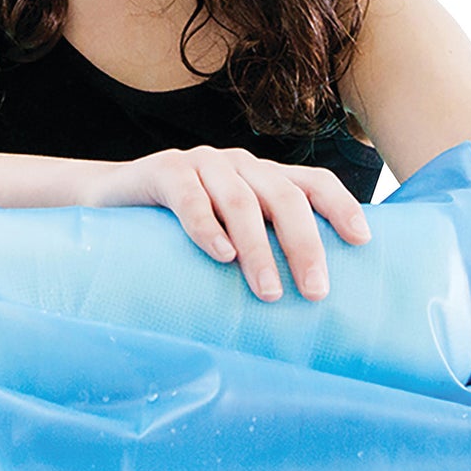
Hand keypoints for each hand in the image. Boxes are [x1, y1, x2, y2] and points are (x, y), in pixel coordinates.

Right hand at [83, 146, 371, 302]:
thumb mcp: (228, 235)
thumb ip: (262, 250)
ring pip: (240, 200)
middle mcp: (238, 165)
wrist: (108, 201)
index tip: (362, 242)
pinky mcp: (164, 171)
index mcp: (262, 177)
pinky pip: (190, 197)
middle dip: (304, 243)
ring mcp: (201, 163)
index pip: (312, 182)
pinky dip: (208, 227)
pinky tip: (220, 255)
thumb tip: (312, 306)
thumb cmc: (178, 230)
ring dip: (258, 249)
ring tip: (269, 292)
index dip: (340, 206)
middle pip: (283, 196)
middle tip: (316, 291)